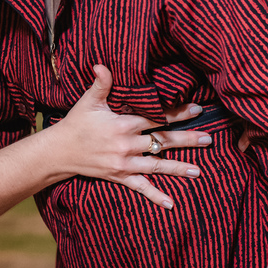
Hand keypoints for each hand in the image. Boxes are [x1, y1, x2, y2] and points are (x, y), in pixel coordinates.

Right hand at [48, 65, 211, 208]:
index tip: (197, 109)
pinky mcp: (119, 176)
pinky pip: (140, 187)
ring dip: (179, 168)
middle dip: (187, 140)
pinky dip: (156, 196)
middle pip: (162, 141)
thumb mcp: (88, 101)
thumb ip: (100, 83)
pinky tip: (172, 203)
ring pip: (157, 165)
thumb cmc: (76, 123)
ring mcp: (124, 163)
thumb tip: (101, 64)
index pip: (156, 117)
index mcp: (123, 124)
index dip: (177, 113)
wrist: (59, 152)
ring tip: (199, 171)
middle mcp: (127, 145)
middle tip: (208, 138)